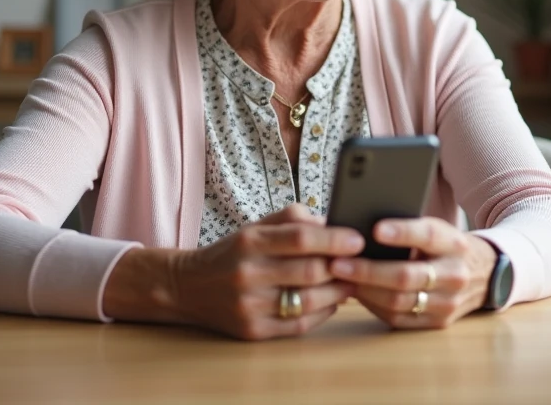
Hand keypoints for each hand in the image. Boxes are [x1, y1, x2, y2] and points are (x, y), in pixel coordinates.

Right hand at [104, 204, 363, 339]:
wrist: (187, 287)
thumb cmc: (232, 252)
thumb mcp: (255, 226)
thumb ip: (293, 219)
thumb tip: (333, 223)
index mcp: (250, 242)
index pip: (301, 239)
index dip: (335, 239)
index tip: (358, 239)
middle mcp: (248, 274)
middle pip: (309, 272)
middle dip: (342, 267)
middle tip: (363, 262)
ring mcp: (249, 306)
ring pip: (308, 301)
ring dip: (338, 292)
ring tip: (352, 282)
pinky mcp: (252, 332)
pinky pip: (299, 325)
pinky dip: (323, 313)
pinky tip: (332, 301)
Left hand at [328, 217, 498, 328]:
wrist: (486, 274)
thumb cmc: (448, 247)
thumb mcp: (440, 231)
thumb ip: (410, 229)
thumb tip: (361, 228)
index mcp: (455, 243)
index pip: (428, 235)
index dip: (401, 232)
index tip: (374, 230)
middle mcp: (455, 274)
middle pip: (406, 275)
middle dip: (367, 270)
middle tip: (338, 263)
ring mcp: (449, 302)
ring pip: (399, 301)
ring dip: (365, 290)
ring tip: (341, 278)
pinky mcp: (439, 322)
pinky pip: (399, 318)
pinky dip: (374, 306)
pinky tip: (358, 293)